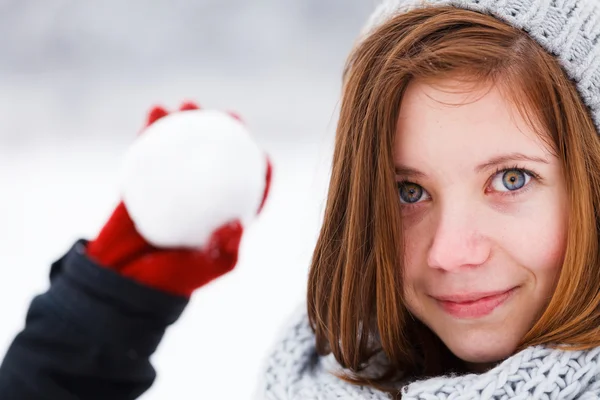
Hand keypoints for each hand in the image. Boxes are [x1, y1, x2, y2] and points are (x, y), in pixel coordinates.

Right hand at [86, 101, 271, 295]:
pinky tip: (155, 110)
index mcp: (225, 216)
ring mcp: (174, 185)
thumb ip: (227, 250)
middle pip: (219, 159)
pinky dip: (152, 130)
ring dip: (189, 121)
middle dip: (229, 133)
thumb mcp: (211, 269)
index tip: (263, 155)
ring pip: (185, 148)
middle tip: (231, 116)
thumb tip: (237, 223)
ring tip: (189, 104)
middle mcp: (203, 197)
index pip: (251, 189)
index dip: (261, 170)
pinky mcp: (144, 179)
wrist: (128, 279)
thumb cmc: (176, 278)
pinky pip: (149, 150)